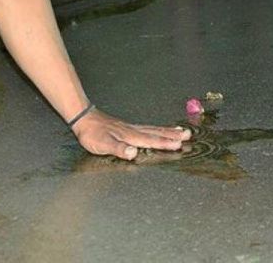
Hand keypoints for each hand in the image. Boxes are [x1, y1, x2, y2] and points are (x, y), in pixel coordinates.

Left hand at [72, 108, 191, 159]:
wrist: (84, 119)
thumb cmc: (92, 134)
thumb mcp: (102, 144)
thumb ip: (119, 149)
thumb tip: (134, 152)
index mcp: (130, 136)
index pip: (151, 140)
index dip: (165, 143)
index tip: (179, 144)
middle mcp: (133, 131)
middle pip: (156, 133)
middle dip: (172, 135)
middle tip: (188, 135)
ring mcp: (130, 128)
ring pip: (153, 130)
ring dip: (167, 131)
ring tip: (180, 131)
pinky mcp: (126, 127)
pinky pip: (147, 128)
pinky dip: (156, 129)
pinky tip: (157, 130)